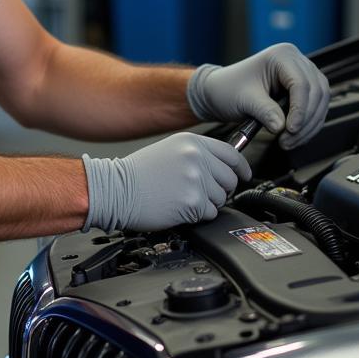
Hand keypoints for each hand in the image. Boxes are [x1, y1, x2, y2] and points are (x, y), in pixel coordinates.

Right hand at [82, 132, 243, 231]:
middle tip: (201, 193)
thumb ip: (197, 154)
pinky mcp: (192, 202)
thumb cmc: (137, 173)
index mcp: (192, 142)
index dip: (241, 168)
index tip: (243, 175)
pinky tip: (179, 207)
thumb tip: (223, 167)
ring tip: (183, 198)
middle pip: (230, 179)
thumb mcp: (169, 150)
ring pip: (221, 198)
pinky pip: (209, 214)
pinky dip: (198, 215)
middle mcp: (196, 157)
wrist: (115, 189)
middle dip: (220, 190)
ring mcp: (196, 179)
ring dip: (207, 204)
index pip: (231, 154)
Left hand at [186, 43, 329, 148]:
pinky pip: (315, 107)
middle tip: (288, 140)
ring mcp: (302, 73)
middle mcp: (296, 61)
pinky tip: (295, 137)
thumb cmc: (228, 89)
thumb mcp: (245, 100)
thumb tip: (282, 127)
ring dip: (309, 125)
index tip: (290, 130)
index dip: (300, 109)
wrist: (219, 92)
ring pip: (320, 101)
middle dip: (305, 121)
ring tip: (289, 142)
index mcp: (282, 56)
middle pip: (316, 92)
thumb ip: (265, 112)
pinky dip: (308, 124)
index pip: (301, 83)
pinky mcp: (303, 88)